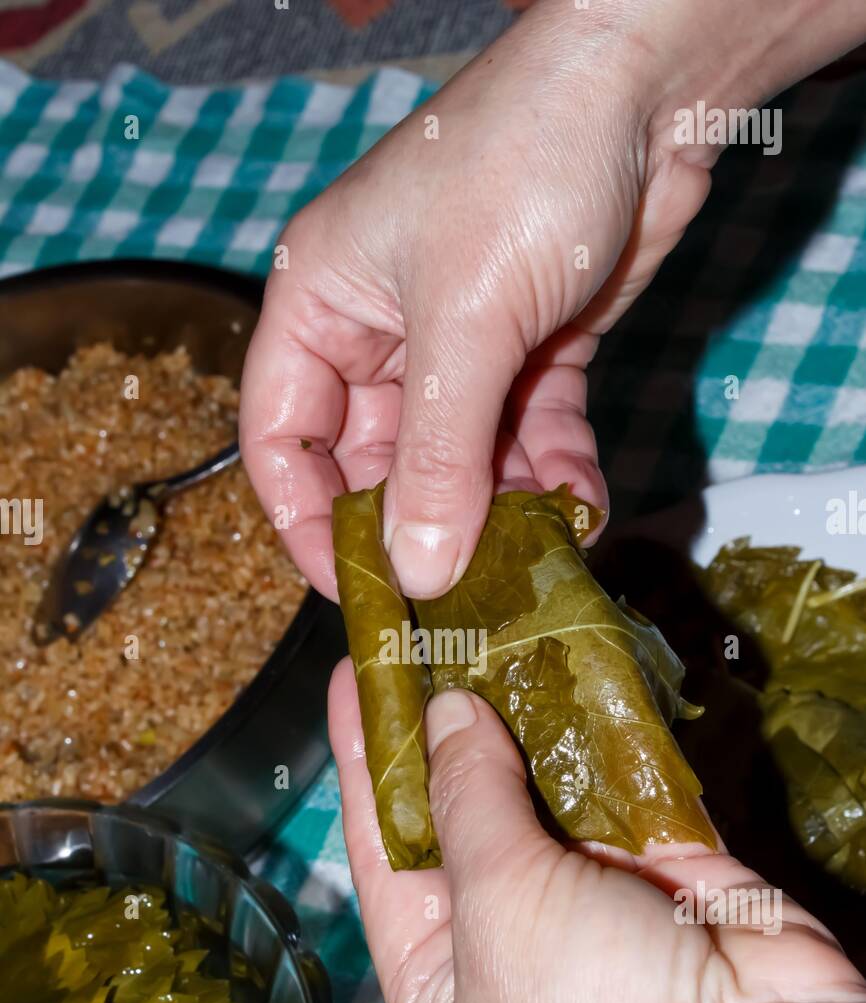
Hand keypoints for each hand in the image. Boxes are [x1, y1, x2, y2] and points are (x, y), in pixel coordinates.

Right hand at [241, 0, 864, 601]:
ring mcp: (460, 344)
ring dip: (499, 511)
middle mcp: (380, 331)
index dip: (306, 521)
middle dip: (420, 527)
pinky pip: (527, 436)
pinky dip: (553, 473)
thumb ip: (437, 456)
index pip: (282, 438)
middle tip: (460, 595)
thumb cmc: (524, 166)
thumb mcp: (466, 321)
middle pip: (376, 463)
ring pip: (459, 460)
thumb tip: (416, 572)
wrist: (651, 85)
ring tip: (536, 557)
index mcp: (321, 305)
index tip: (355, 590)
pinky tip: (583, 506)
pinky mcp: (531, 351)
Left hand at [329, 659, 865, 1002]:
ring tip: (485, 631)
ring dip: (522, 720)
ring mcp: (593, 912)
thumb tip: (446, 713)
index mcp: (442, 990)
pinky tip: (568, 664)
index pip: (385, 859)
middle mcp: (510, 952)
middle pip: (463, 821)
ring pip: (546, 796)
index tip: (351, 678)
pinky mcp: (669, 875)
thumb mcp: (498, 907)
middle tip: (421, 635)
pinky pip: (623, 788)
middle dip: (445, 733)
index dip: (365, 766)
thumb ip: (468, 800)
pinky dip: (602, 732)